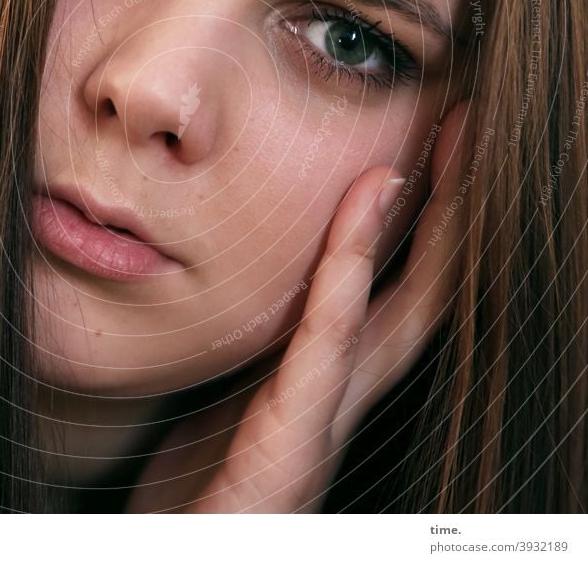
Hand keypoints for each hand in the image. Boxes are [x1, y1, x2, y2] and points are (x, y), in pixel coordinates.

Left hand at [125, 102, 467, 512]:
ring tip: (442, 152)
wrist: (179, 549)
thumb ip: (268, 339)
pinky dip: (344, 281)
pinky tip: (364, 215)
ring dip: (420, 228)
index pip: (394, 285)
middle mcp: (342, 396)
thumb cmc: (199, 474)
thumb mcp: (236, 388)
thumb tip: (280, 272)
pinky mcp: (288, 449)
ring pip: (393, 313)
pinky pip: (323, 350)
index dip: (427, 214)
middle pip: (419, 288)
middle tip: (468, 126)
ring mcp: (323, 424)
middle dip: (450, 207)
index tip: (437, 138)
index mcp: (330, 379)